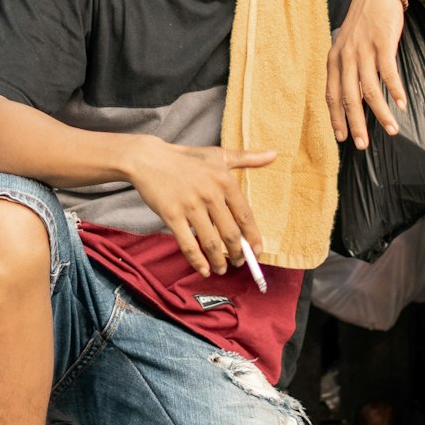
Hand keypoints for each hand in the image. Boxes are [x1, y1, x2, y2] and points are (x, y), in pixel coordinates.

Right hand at [124, 138, 275, 277]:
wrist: (150, 159)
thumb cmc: (187, 159)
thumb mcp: (219, 154)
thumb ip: (247, 158)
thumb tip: (274, 155)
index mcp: (224, 181)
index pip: (245, 216)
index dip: (253, 237)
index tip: (257, 250)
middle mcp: (210, 194)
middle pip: (230, 233)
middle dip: (237, 253)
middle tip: (239, 262)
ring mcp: (190, 206)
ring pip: (211, 242)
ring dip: (219, 261)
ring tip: (222, 268)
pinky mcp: (172, 216)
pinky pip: (188, 244)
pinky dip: (198, 261)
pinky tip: (204, 270)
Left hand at [326, 0, 406, 149]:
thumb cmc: (363, 22)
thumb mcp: (347, 44)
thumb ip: (348, 69)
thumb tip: (354, 98)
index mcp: (334, 59)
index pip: (332, 95)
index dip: (336, 118)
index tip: (342, 138)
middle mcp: (346, 57)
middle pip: (349, 97)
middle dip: (356, 124)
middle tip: (362, 145)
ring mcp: (364, 50)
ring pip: (370, 89)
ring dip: (381, 113)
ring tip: (391, 130)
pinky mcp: (382, 43)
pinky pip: (388, 73)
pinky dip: (396, 90)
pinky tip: (402, 105)